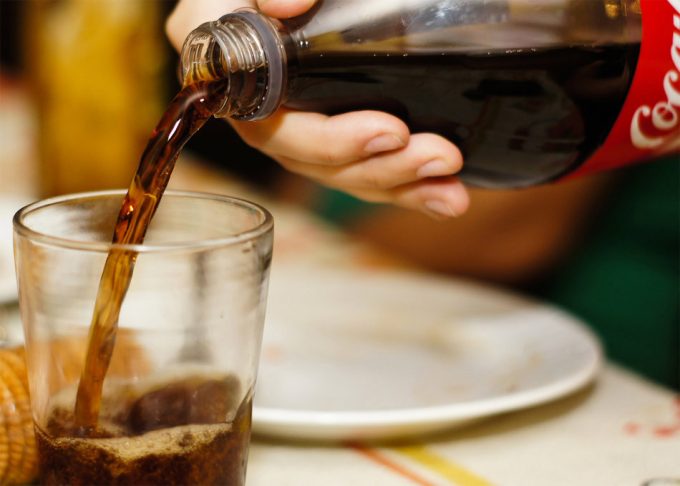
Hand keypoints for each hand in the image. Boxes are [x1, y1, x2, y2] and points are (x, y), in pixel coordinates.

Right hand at [166, 0, 468, 217]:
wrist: (276, 3)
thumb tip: (290, 3)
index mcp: (239, 83)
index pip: (277, 128)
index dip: (331, 141)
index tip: (391, 131)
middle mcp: (265, 119)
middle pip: (321, 163)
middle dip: (383, 167)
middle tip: (439, 156)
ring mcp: (300, 133)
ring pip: (347, 174)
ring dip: (403, 183)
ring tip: (451, 188)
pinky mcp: (333, 134)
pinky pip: (365, 170)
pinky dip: (408, 186)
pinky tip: (445, 195)